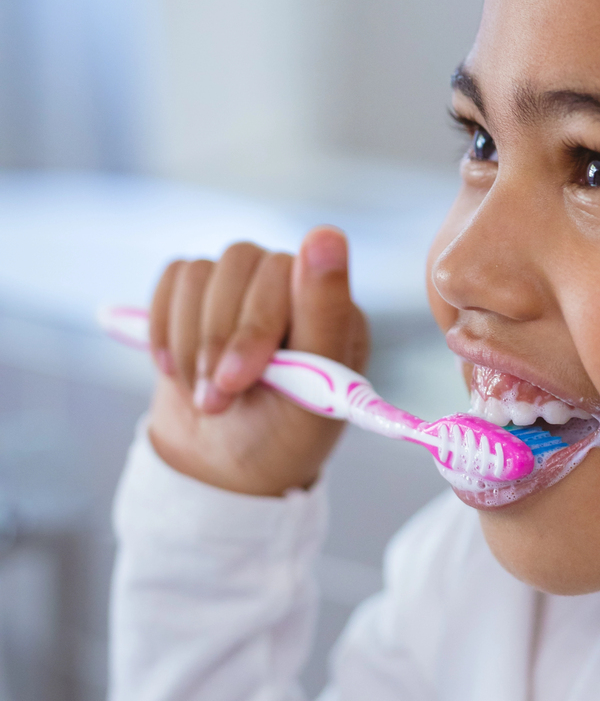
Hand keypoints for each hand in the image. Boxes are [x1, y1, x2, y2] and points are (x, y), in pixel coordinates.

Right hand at [146, 228, 369, 496]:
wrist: (223, 466)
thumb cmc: (280, 437)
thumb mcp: (312, 396)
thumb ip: (324, 316)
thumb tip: (327, 234)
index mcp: (333, 307)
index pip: (291, 270)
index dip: (256, 324)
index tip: (237, 376)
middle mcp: (290, 285)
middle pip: (240, 262)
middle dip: (219, 341)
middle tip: (218, 401)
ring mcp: (243, 285)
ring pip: (200, 273)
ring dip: (191, 344)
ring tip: (205, 396)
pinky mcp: (198, 293)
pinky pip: (172, 279)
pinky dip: (166, 329)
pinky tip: (177, 370)